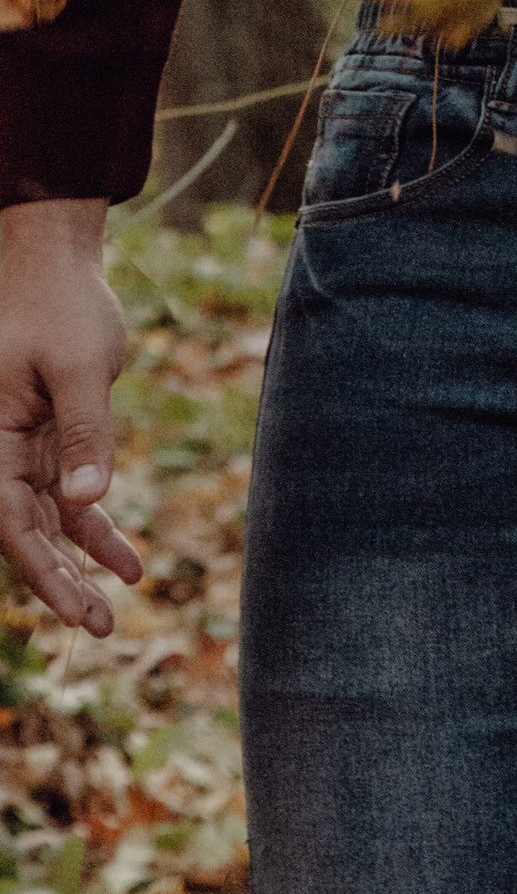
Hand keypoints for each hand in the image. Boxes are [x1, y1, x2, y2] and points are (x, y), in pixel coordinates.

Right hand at [0, 202, 137, 635]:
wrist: (55, 266)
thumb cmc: (59, 306)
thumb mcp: (76, 366)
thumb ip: (83, 433)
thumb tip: (87, 502)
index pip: (8, 518)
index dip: (39, 567)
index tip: (74, 603)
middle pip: (24, 532)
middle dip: (58, 583)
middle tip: (98, 627)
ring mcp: (23, 451)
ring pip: (47, 523)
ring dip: (79, 565)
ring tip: (112, 612)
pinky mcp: (51, 443)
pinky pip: (70, 499)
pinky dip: (96, 530)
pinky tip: (129, 566)